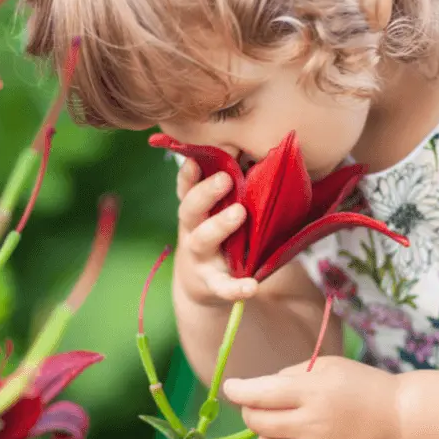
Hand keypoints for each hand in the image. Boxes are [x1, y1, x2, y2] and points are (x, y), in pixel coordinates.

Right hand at [174, 158, 257, 305]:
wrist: (199, 282)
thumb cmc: (217, 234)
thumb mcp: (215, 211)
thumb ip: (231, 187)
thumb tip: (250, 151)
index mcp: (195, 209)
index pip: (187, 187)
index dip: (189, 173)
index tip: (196, 159)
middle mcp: (192, 230)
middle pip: (190, 209)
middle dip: (205, 193)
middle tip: (225, 178)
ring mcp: (200, 257)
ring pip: (203, 239)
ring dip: (219, 225)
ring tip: (240, 213)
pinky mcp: (213, 284)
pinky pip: (223, 286)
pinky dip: (236, 287)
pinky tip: (251, 286)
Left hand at [223, 356, 397, 438]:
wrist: (397, 418)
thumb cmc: (358, 385)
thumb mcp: (325, 366)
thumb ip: (289, 375)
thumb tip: (258, 390)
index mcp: (312, 392)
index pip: (260, 394)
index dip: (238, 390)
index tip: (230, 387)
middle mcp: (313, 425)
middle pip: (258, 423)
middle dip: (252, 412)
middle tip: (264, 407)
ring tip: (279, 431)